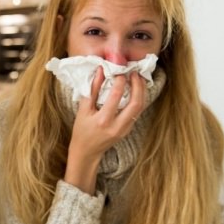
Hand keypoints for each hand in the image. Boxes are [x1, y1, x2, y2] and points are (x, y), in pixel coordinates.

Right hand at [64, 67, 145, 193]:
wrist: (87, 151)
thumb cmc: (81, 130)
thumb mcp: (83, 110)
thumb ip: (93, 90)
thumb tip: (101, 71)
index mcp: (103, 120)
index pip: (116, 96)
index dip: (120, 81)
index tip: (119, 71)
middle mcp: (117, 126)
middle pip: (135, 103)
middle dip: (138, 85)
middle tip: (135, 73)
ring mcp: (125, 129)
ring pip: (140, 108)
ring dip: (142, 91)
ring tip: (138, 79)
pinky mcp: (128, 130)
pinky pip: (137, 112)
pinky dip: (139, 99)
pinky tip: (136, 90)